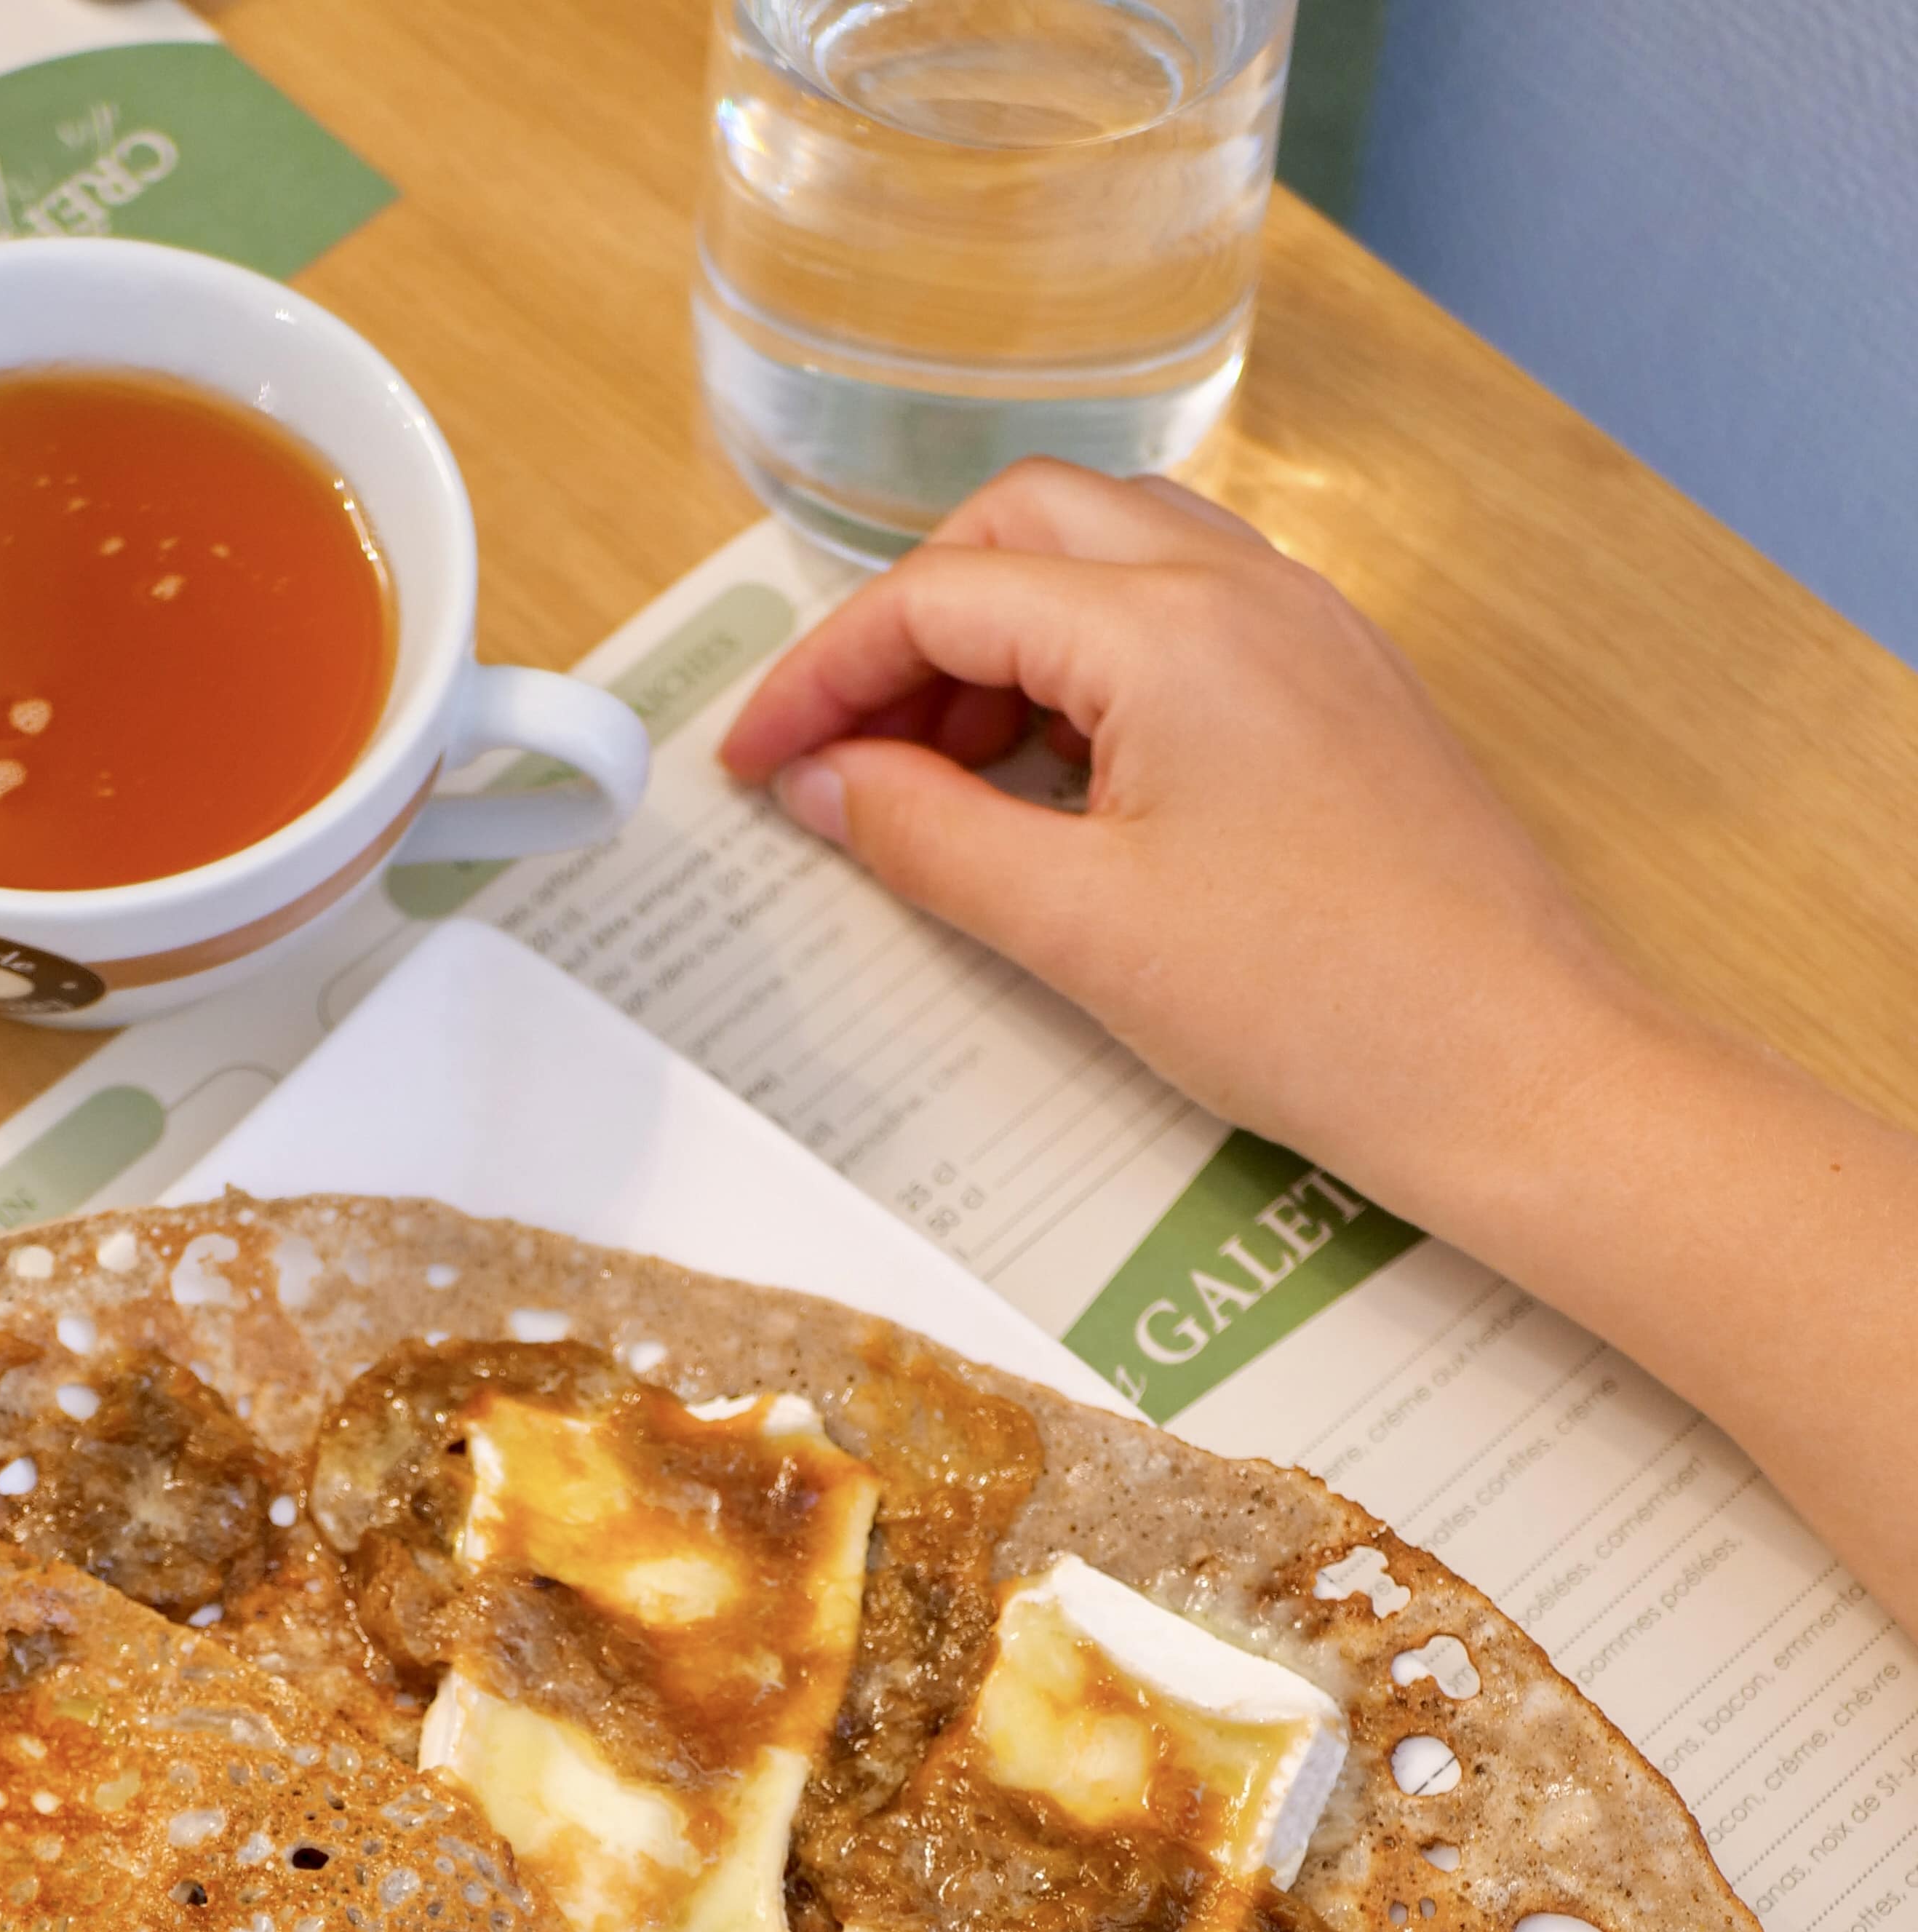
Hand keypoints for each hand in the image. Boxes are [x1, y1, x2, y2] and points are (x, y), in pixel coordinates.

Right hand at [718, 463, 1633, 1237]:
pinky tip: (1055, 786)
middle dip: (907, 627)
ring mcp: (1303, 629)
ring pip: (1105, 562)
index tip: (754, 763)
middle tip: (845, 755)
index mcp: (1170, 629)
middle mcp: (1243, 589)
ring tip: (941, 780)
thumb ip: (926, 839)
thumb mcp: (1079, 932)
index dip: (822, 676)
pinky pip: (1180, 622)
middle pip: (1021, 529)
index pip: (941, 596)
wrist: (1513, 1066)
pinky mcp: (1336, 688)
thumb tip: (821, 782)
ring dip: (998, 641)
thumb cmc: (1318, 1007)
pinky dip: (1084, 671)